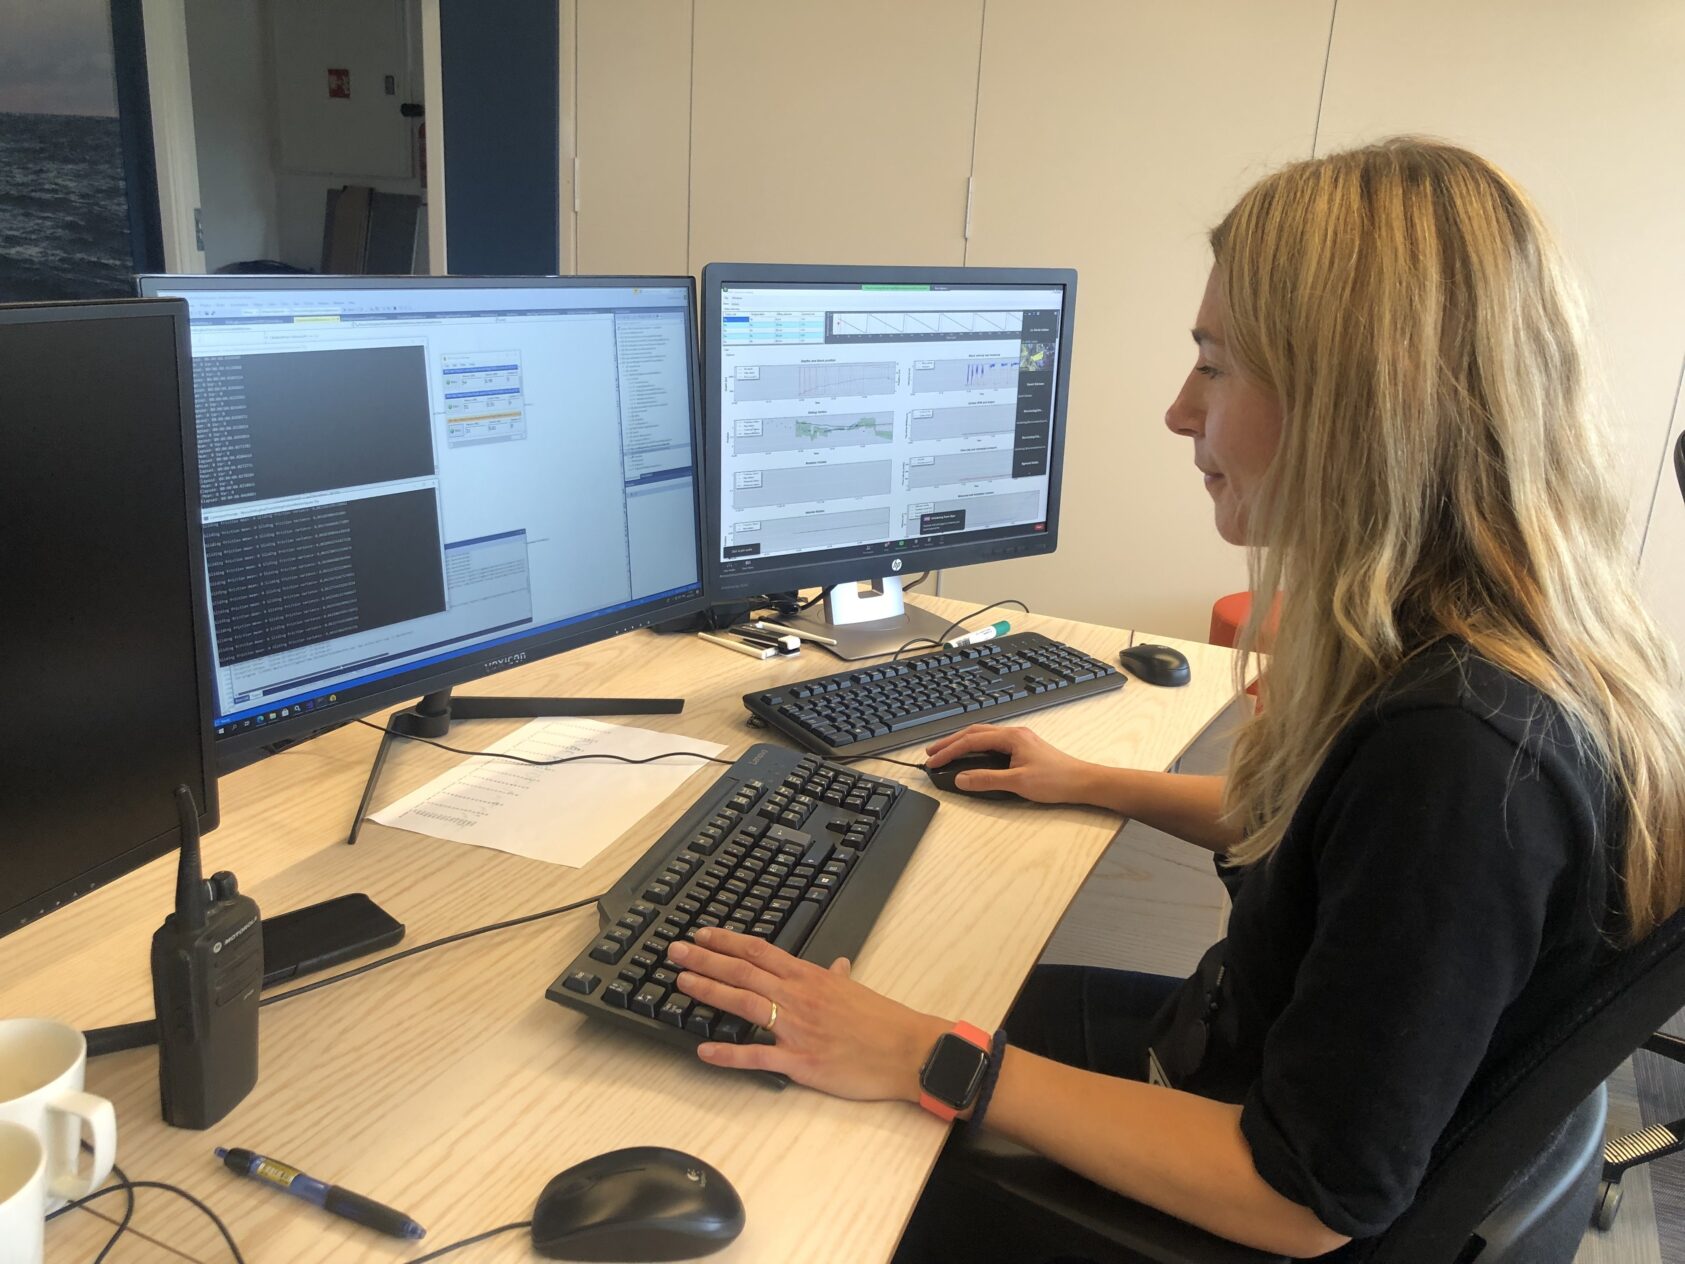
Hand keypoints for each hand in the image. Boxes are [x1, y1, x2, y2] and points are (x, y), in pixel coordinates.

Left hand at [669, 929, 948, 1101]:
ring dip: (711, 991)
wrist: (907, 1050)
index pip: (760, 951)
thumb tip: (837, 964)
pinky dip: (729, 1055)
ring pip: (745, 1003)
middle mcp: (798, 997)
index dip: (727, 941)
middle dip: (706, 959)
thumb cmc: (884, 1021)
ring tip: (682, 984)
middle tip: (675, 951)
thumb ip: (838, 976)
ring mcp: (797, 1028)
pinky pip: (758, 1056)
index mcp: (810, 977)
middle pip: (744, 971)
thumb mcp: (857, 990)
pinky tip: (704, 1052)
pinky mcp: (801, 1061)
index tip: (702, 933)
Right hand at [925, 724, 1102, 804]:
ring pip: (982, 735)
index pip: (971, 740)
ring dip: (962, 743)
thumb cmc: (1056, 781)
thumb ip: (987, 780)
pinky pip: (992, 742)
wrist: (1082, 782)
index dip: (949, 751)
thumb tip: (961, 778)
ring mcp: (1019, 739)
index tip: (933, 762)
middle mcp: (1014, 733)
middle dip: (950, 742)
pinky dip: (975, 746)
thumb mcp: (1018, 782)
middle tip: (931, 753)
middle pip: (974, 732)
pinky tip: (971, 755)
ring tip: (945, 753)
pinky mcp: (1023, 747)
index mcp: (1011, 737)